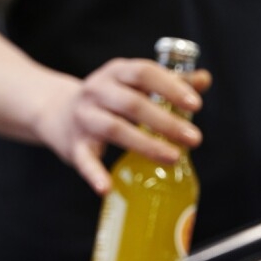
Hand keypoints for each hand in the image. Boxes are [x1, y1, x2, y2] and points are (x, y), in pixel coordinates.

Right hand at [36, 59, 212, 194]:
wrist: (55, 111)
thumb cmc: (110, 97)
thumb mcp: (135, 83)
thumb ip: (170, 81)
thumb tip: (204, 79)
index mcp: (117, 72)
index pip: (144, 73)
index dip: (170, 87)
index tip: (196, 104)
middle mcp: (97, 91)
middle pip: (132, 104)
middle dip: (166, 122)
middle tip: (194, 139)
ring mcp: (84, 117)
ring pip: (114, 129)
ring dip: (145, 144)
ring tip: (174, 158)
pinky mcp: (73, 145)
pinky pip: (84, 160)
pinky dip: (94, 174)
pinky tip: (107, 188)